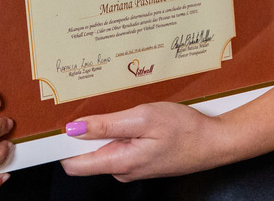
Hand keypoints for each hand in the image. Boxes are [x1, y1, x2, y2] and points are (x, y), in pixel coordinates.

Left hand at [60, 102, 226, 181]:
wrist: (216, 143)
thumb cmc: (185, 130)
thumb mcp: (143, 118)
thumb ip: (106, 126)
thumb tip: (74, 130)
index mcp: (119, 162)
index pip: (74, 165)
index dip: (62, 145)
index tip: (58, 124)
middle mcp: (122, 170)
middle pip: (86, 154)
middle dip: (85, 131)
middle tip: (96, 104)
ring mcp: (132, 167)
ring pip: (104, 148)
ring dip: (105, 128)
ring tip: (120, 108)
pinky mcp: (141, 160)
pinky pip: (120, 146)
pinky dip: (120, 131)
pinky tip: (133, 117)